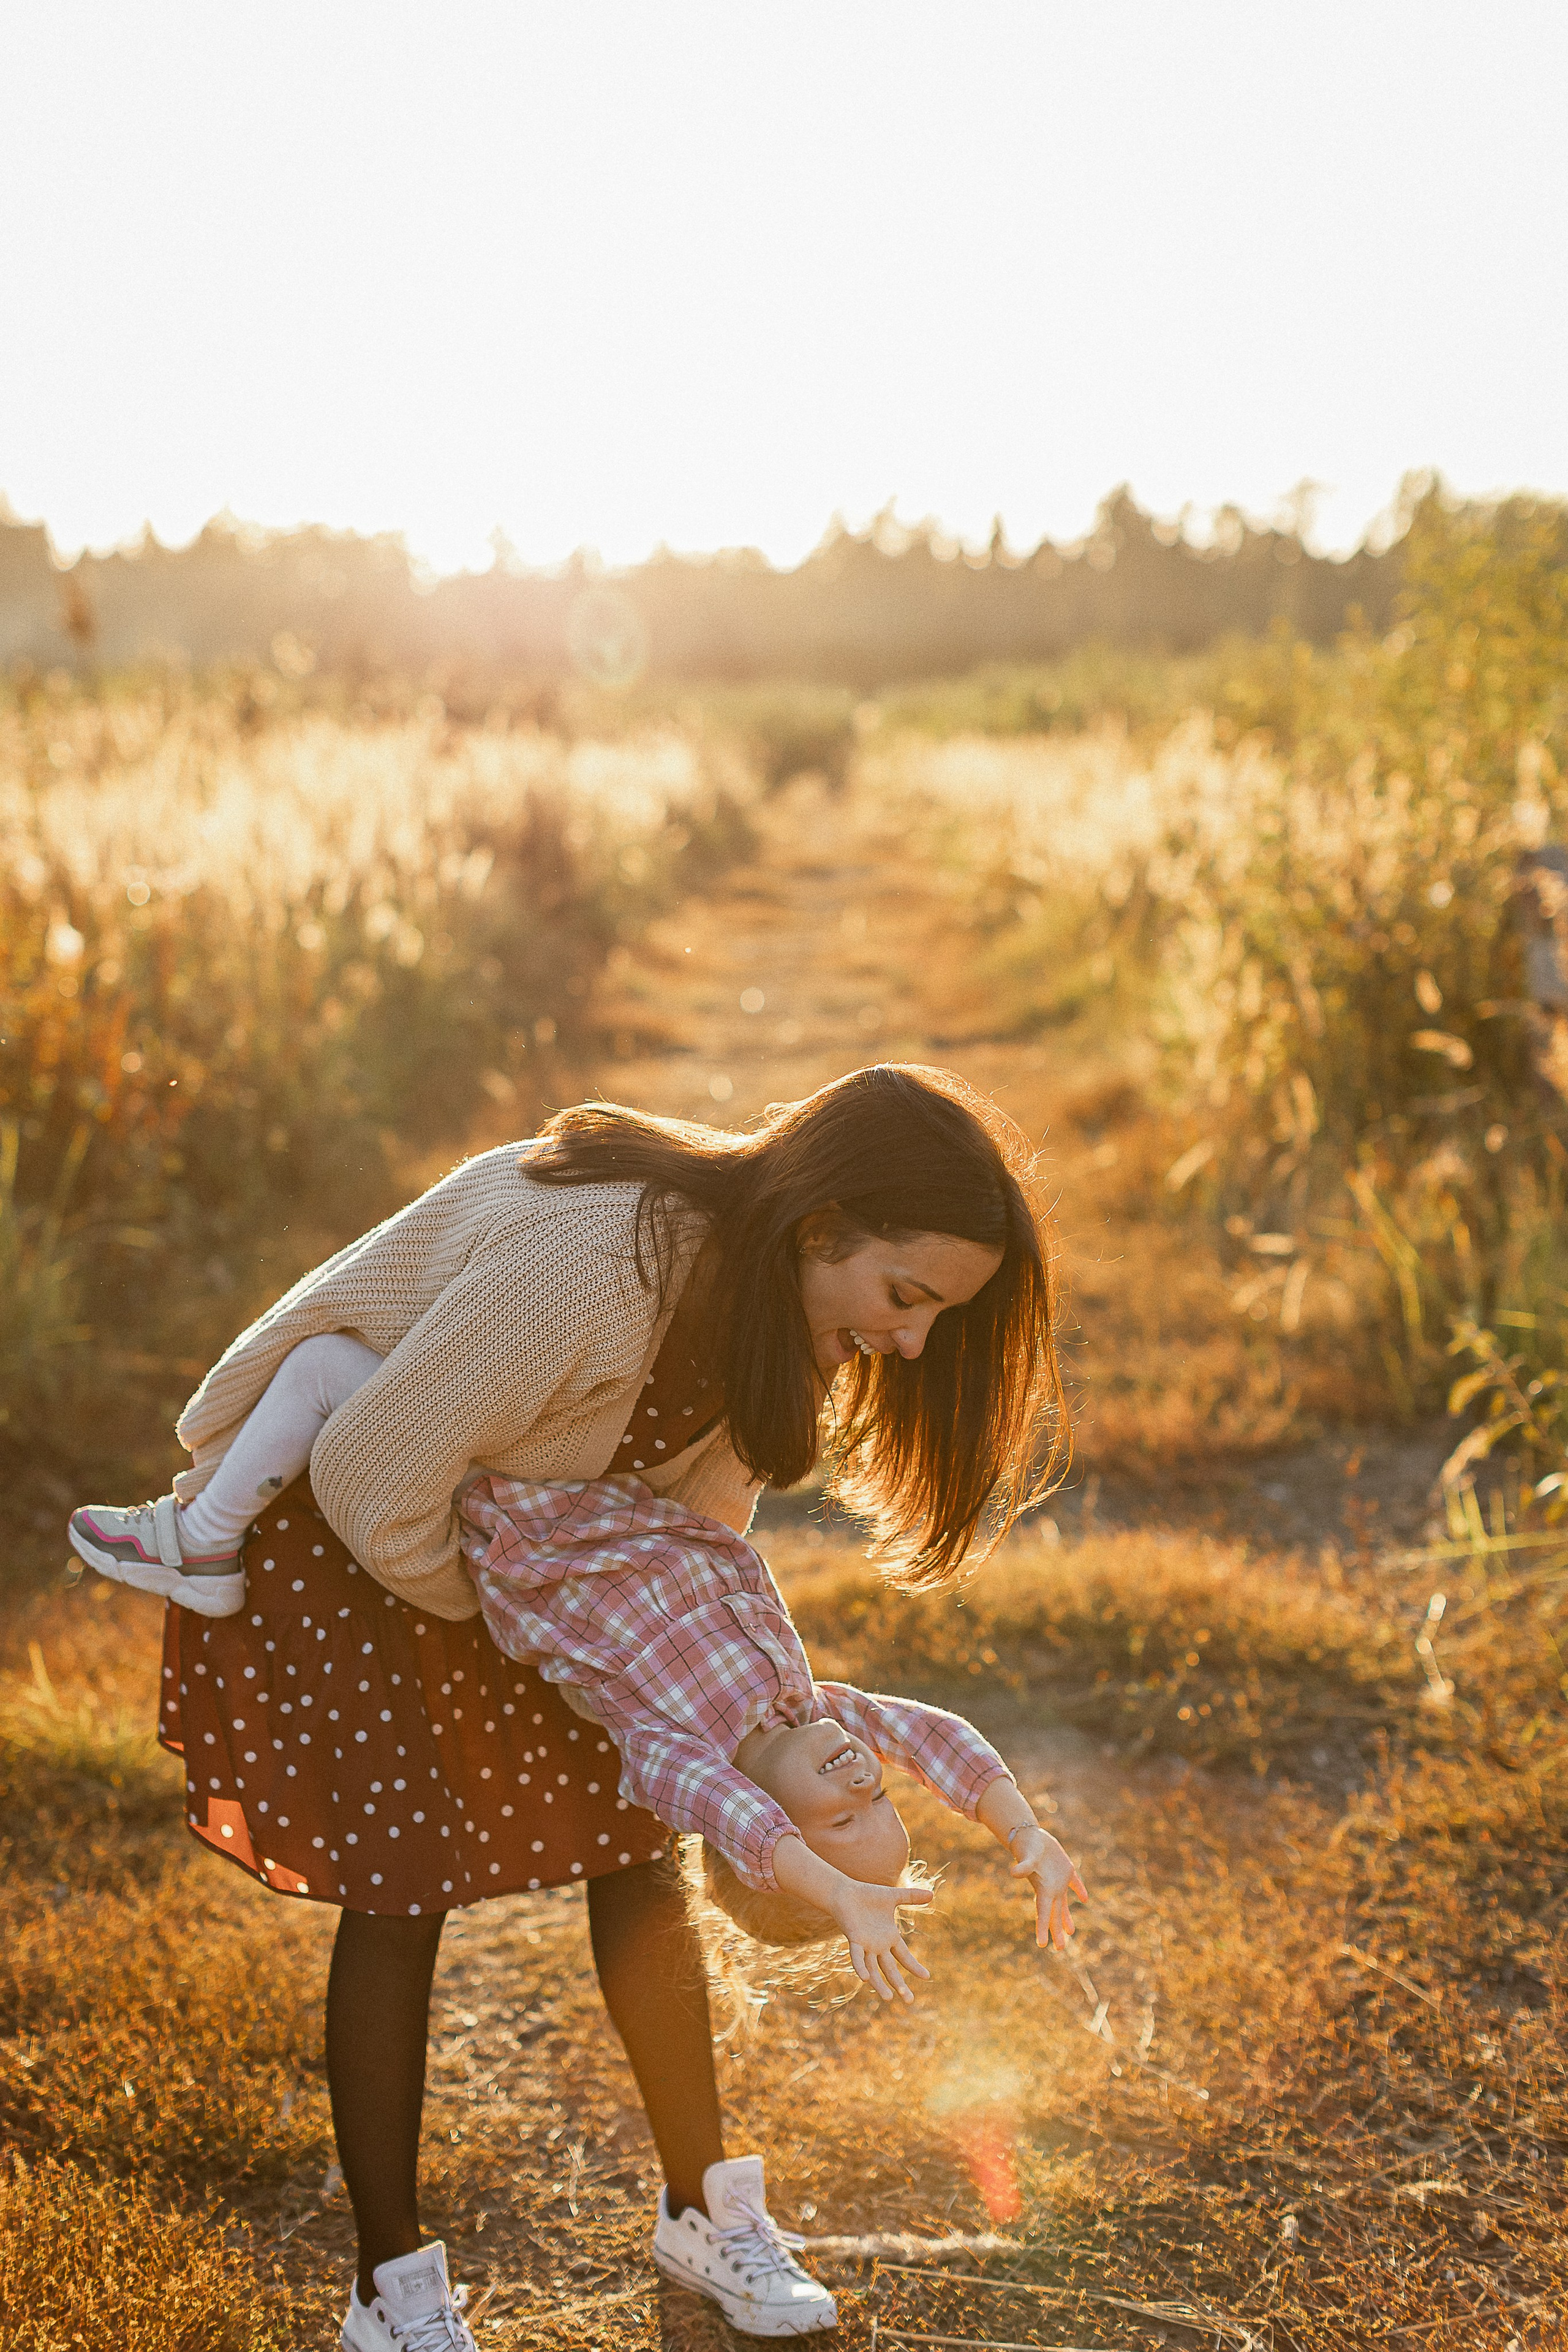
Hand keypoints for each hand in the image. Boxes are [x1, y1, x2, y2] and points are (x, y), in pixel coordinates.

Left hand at [829, 1876, 933, 2002]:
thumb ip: (911, 1897)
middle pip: (890, 1969)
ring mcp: (865, 1945)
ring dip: (880, 1984)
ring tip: (889, 1999)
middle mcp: (878, 1945)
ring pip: (873, 1969)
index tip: (927, 1977)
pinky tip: (865, 1978)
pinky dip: (860, 1967)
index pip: (904, 1956)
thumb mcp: (893, 1896)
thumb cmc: (867, 1895)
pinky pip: (857, 1957)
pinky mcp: (854, 1940)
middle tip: (910, 2001)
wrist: (845, 1892)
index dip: (914, 1967)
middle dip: (900, 1985)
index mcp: (889, 1937)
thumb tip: (932, 1894)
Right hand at [1006, 1824, 1087, 1950]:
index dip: (1043, 1928)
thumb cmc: (1027, 1846)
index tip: (1042, 1944)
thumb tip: (1013, 1873)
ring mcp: (1058, 1880)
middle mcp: (1050, 1888)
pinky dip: (1079, 1890)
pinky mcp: (1065, 1869)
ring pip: (1063, 1904)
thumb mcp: (1026, 1857)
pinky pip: (1074, 1883)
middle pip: (1054, 1914)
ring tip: (1071, 1932)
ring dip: (1066, 1917)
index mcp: (1043, 1889)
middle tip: (1061, 1949)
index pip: (1043, 1913)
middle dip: (1057, 1931)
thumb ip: (1023, 1866)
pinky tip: (1084, 1898)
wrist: (1029, 1834)